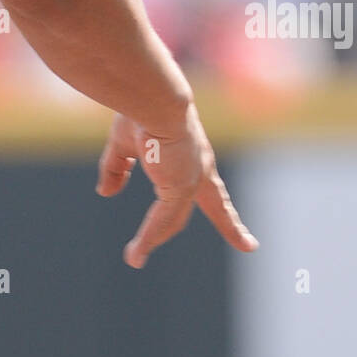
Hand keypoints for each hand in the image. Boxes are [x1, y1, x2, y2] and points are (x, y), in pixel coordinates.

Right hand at [96, 108, 258, 268]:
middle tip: (251, 245)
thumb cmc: (140, 111)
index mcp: (191, 155)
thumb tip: (106, 193)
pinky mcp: (180, 188)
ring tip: (134, 257)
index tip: (241, 208)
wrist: (152, 98)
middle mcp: (197, 168)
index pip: (212, 182)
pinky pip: (161, 221)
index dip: (222, 197)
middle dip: (232, 225)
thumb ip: (116, 168)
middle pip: (217, 204)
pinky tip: (135, 254)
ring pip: (174, 220)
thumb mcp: (124, 144)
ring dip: (152, 239)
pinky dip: (147, 239)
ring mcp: (191, 180)